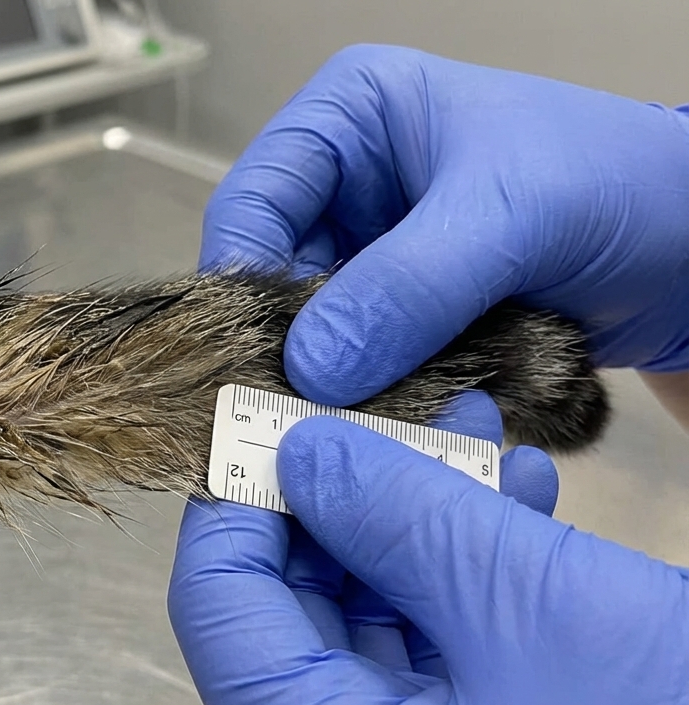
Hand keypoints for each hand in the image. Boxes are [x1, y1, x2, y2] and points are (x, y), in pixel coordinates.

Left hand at [168, 392, 688, 704]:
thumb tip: (303, 449)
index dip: (235, 497)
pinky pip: (435, 645)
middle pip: (287, 606)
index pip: (216, 606)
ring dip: (415, 517)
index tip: (264, 412)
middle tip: (376, 409)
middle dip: (340, 494)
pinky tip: (514, 494)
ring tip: (464, 427)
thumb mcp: (530, 604)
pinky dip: (465, 570)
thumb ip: (403, 516)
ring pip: (368, 615)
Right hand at [201, 44, 688, 405]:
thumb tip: (313, 368)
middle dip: (288, 344)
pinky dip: (374, 397)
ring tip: (355, 429)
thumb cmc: (620, 183)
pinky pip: (360, 363)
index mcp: (350, 117)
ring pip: (312, 331)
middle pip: (271, 276)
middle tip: (296, 414)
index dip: (242, 278)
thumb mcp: (511, 217)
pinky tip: (393, 425)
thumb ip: (410, 286)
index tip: (251, 358)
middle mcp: (346, 184)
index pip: (252, 200)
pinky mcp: (403, 314)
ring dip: (335, 382)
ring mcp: (373, 254)